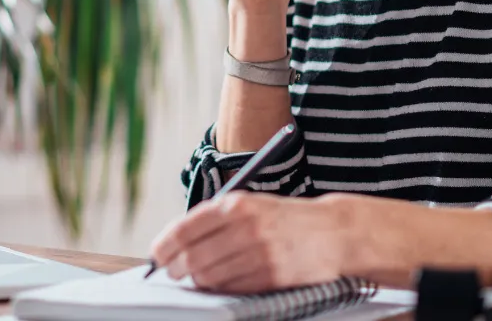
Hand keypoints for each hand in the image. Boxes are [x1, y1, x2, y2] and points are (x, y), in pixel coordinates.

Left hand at [148, 192, 347, 293]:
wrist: (334, 232)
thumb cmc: (285, 219)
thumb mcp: (251, 205)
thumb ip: (216, 218)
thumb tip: (177, 240)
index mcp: (237, 204)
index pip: (187, 227)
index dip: (166, 245)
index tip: (157, 255)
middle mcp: (247, 226)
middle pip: (194, 256)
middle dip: (177, 268)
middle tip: (173, 272)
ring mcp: (260, 252)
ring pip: (210, 276)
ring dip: (197, 281)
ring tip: (196, 278)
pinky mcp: (273, 276)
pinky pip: (232, 289)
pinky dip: (220, 289)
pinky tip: (220, 284)